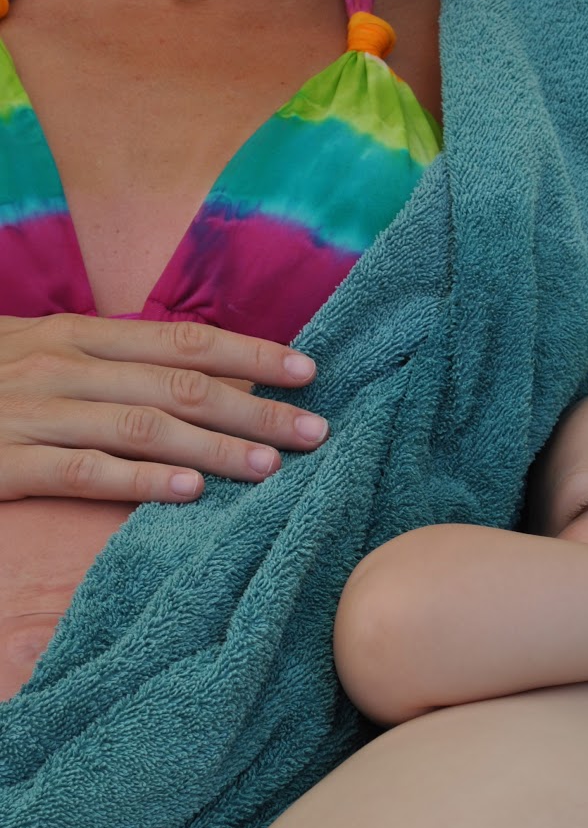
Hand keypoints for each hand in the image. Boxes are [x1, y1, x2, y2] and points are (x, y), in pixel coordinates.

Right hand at [0, 314, 328, 503]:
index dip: (251, 354)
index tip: (308, 370)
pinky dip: (139, 480)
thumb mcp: (43, 355)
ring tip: (271, 466)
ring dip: (215, 446)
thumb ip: (111, 363)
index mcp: (79, 335)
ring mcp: (34, 412)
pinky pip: (83, 471)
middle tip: (316, 430)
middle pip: (180, 384)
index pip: (184, 340)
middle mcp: (65, 366)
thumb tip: (197, 375)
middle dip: (256, 407)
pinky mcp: (5, 461)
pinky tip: (187, 492)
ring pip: (143, 426)